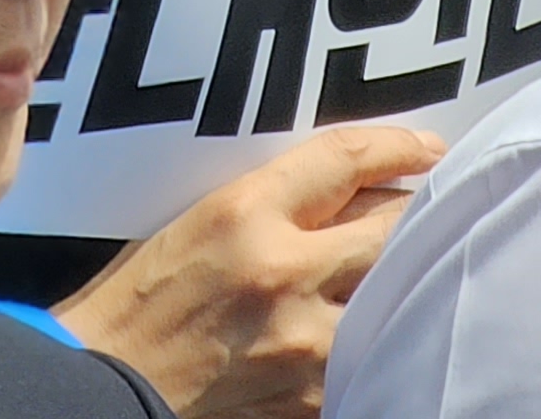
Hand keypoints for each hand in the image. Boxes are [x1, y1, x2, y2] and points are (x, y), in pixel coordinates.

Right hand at [53, 122, 445, 418]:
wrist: (109, 387)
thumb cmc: (141, 302)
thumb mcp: (198, 224)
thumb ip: (271, 205)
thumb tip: (347, 196)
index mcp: (243, 212)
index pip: (344, 159)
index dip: (398, 146)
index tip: (428, 148)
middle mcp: (281, 269)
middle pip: (389, 223)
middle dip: (414, 211)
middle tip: (431, 205)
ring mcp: (303, 338)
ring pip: (391, 292)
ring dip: (403, 277)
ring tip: (408, 269)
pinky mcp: (311, 395)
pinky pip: (367, 354)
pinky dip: (376, 338)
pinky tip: (375, 331)